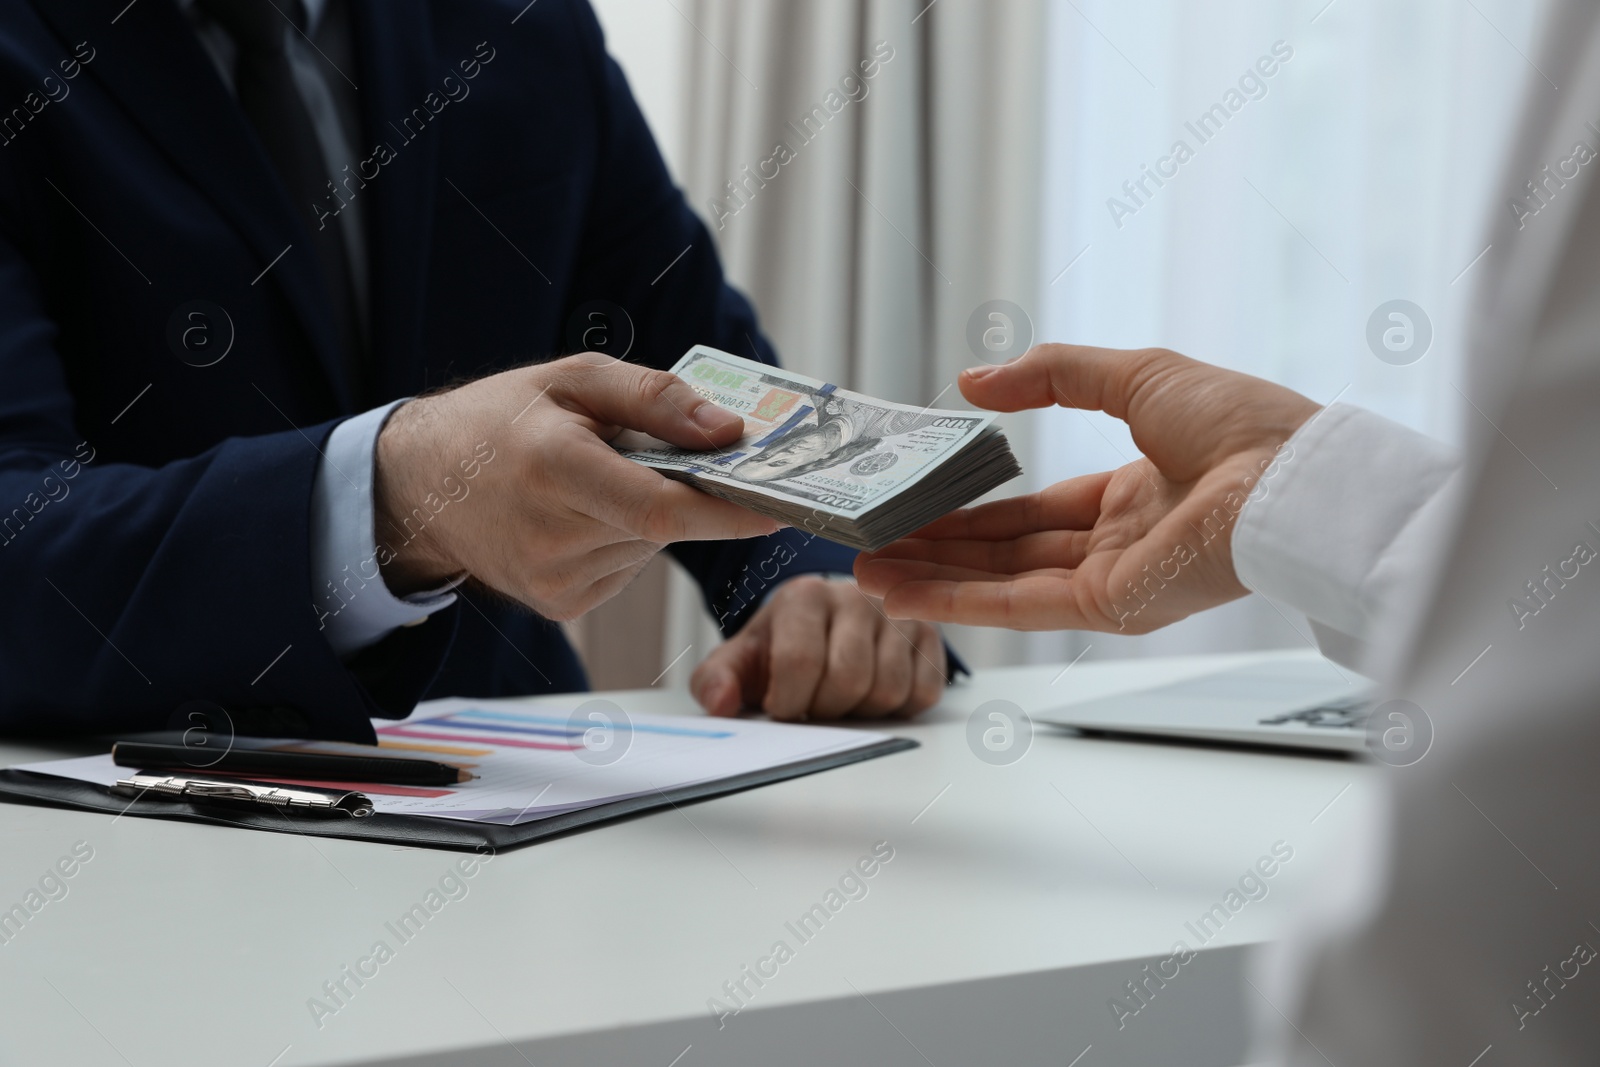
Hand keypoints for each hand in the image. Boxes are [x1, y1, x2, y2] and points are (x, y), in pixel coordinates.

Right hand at [373, 352, 781, 619]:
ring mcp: (553, 579)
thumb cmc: (502, 419)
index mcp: (553, 466)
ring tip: (599, 480)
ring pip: (648, 546)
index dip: (728, 510)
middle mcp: (550, 534)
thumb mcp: (573, 378)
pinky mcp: (559, 605)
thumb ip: (655, 398)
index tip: (780, 504)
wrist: (423, 484)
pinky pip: (626, 568)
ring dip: (649, 513)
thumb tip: (730, 430)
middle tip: (676, 455)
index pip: (661, 506)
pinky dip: (624, 539)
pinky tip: (584, 515)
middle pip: (663, 523)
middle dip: (688, 491)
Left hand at [690, 576, 945, 720]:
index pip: (799, 662)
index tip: (780, 707)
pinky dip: (896, 709)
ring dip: (859, 711)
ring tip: (839, 697)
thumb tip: (720, 704)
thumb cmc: (782, 645)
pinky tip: (870, 694)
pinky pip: (922, 694)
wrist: (821, 625)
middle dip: (824, 709)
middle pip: (848, 680)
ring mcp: (898, 615)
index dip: (788, 702)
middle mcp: (857, 596)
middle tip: (812, 704)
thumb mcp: (741, 659)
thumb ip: (716, 680)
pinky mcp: (929, 638)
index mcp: (805, 595)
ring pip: (887, 690)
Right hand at [854, 345, 1319, 631]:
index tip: (919, 505)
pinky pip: (1017, 605)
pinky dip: (954, 600)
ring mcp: (1111, 582)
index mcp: (1134, 494)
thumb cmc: (1238, 421)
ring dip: (931, 578)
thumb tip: (974, 382)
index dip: (973, 511)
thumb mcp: (1132, 374)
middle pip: (1006, 552)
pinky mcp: (1109, 608)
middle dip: (937, 550)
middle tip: (874, 544)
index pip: (1034, 512)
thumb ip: (1052, 376)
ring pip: (1000, 582)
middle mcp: (1118, 545)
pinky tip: (904, 591)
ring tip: (867, 571)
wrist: (1290, 473)